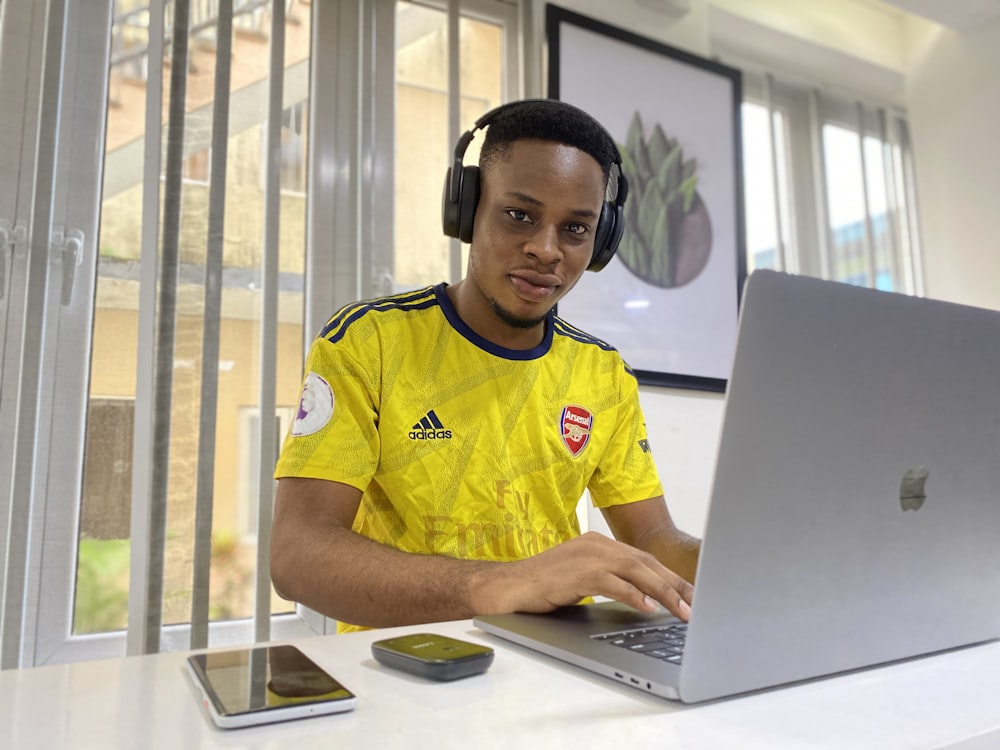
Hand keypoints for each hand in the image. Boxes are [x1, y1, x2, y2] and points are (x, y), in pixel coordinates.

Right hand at [478, 531, 693, 621]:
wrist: (508, 587)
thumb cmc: (544, 586)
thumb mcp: (582, 579)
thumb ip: (610, 581)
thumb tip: (644, 598)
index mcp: (598, 543)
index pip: (643, 559)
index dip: (670, 576)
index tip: (691, 593)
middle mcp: (596, 544)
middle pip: (645, 562)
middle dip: (675, 584)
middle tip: (697, 604)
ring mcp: (587, 556)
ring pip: (636, 571)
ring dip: (663, 591)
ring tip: (682, 610)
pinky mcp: (577, 572)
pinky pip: (613, 583)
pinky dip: (634, 595)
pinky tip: (649, 608)